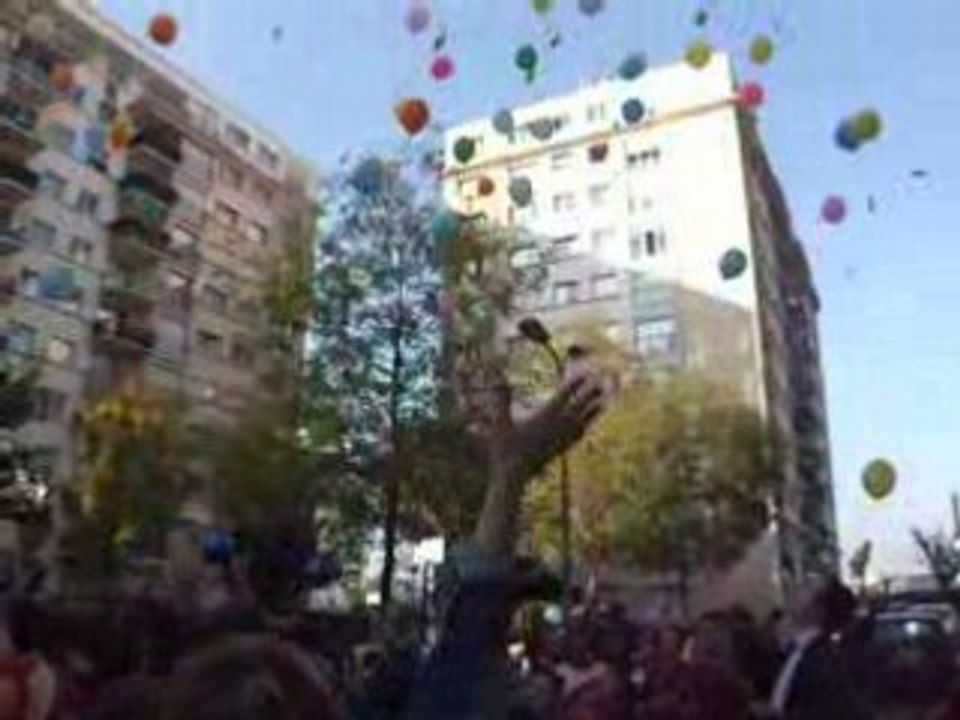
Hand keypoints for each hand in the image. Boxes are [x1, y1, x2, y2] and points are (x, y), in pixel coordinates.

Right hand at [472, 371, 605, 557]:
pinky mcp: (560, 451)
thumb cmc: (506, 449)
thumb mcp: (501, 422)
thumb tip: (499, 378)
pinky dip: (584, 428)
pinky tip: (585, 427)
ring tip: (603, 403)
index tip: (585, 373)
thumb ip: (502, 399)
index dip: (575, 383)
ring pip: (582, 422)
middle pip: (578, 407)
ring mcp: (560, 440)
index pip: (564, 396)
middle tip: (601, 383)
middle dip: (590, 394)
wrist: (514, 477)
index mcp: (545, 417)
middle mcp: (557, 427)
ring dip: (593, 411)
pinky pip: (577, 437)